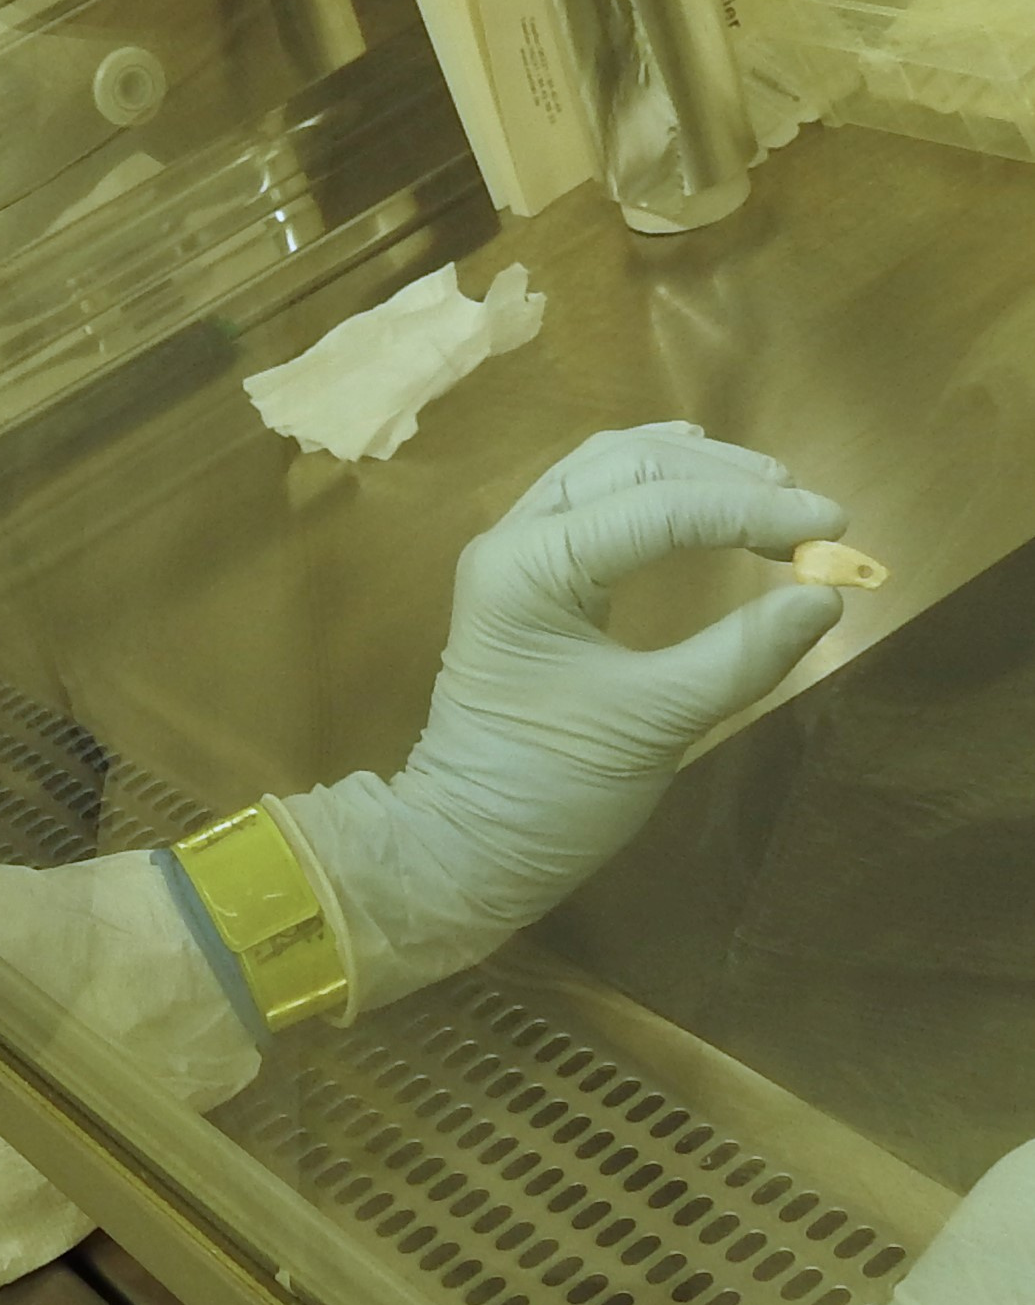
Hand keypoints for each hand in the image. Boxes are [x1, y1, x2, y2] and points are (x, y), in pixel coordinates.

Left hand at [281, 423, 846, 1009]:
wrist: (469, 840)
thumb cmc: (549, 789)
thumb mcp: (658, 724)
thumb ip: (743, 654)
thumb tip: (827, 594)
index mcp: (525, 570)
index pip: (656, 507)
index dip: (752, 510)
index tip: (835, 527)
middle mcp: (511, 541)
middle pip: (629, 464)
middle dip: (725, 478)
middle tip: (811, 513)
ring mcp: (514, 552)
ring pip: (609, 468)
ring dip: (695, 471)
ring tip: (776, 494)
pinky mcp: (531, 573)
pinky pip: (595, 497)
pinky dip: (658, 484)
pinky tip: (704, 483)